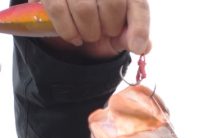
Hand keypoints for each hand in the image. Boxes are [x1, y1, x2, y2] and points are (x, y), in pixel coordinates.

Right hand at [30, 0, 150, 56]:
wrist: (72, 6)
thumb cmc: (101, 14)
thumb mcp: (120, 25)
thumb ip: (132, 34)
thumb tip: (143, 46)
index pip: (137, 4)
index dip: (139, 27)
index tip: (136, 47)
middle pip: (111, 4)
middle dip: (109, 28)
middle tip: (104, 32)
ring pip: (84, 9)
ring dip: (88, 33)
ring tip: (89, 33)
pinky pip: (58, 10)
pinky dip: (68, 31)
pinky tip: (74, 37)